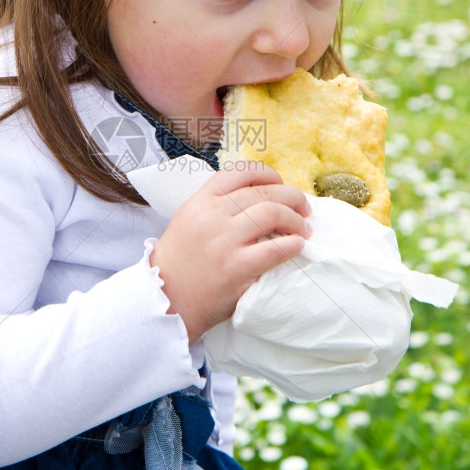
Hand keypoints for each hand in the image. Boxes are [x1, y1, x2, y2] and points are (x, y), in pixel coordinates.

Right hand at [150, 164, 310, 344]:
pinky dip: (293, 244)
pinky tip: (297, 246)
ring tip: (304, 229)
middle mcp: (212, 215)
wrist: (166, 299)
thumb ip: (218, 204)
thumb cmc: (181, 261)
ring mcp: (224, 242)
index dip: (269, 175)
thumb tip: (261, 196)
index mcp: (201, 200)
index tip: (280, 185)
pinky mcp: (235, 268)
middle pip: (264, 192)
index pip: (241, 171)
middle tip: (304, 208)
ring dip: (296, 220)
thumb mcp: (190, 219)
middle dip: (292, 197)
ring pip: (273, 213)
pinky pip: (275, 249)